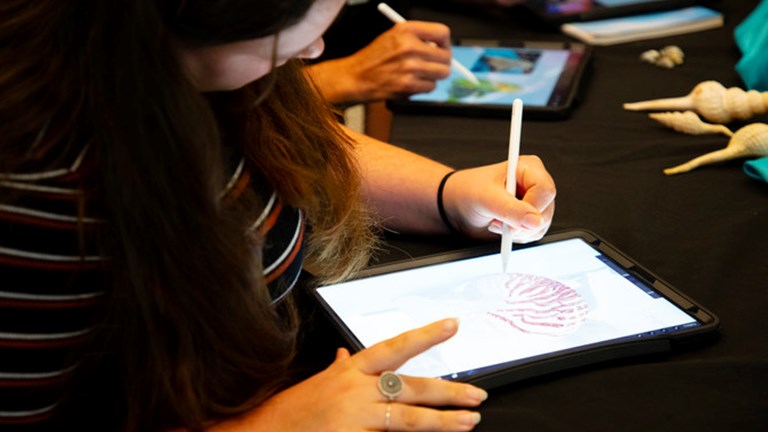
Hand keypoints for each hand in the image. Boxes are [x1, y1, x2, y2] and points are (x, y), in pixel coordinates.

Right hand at [220, 319, 486, 430]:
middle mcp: (354, 389)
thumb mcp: (319, 383)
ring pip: (407, 416)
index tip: (452, 324)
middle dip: (448, 389)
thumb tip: (346, 355)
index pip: (395, 346)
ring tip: (468, 421)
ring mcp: (353, 416)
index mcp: (350, 371)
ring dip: (441, 420)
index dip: (425, 335)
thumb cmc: (290, 411)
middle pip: (410, 385)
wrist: (258, 431)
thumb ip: (338, 369)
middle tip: (477, 393)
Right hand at [307, 21, 451, 104]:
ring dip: (433, 76)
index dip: (445, 43)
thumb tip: (442, 47)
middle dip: (441, 63)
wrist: (356, 77)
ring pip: (441, 73)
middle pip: (446, 56)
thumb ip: (418, 38)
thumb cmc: (374, 58)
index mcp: (407, 30)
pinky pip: (431, 87)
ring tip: (418, 75)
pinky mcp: (408, 85)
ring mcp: (410, 67)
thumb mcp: (393, 36)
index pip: (442, 33)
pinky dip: (424, 87)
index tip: (442, 49)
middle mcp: (410, 46)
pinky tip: (411, 83)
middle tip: (432, 65)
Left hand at [442, 156, 555, 241]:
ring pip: (541, 225)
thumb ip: (510, 209)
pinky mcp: (531, 217)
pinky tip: (502, 227)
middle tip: (498, 223)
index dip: (533, 209)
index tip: (514, 222)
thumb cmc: (468, 191)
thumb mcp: (486, 198)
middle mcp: (535, 183)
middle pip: (546, 210)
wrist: (458, 205)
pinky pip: (534, 233)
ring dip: (518, 231)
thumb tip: (534, 221)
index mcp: (528, 168)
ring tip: (496, 222)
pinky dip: (518, 236)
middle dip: (522, 223)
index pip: (545, 191)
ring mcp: (535, 201)